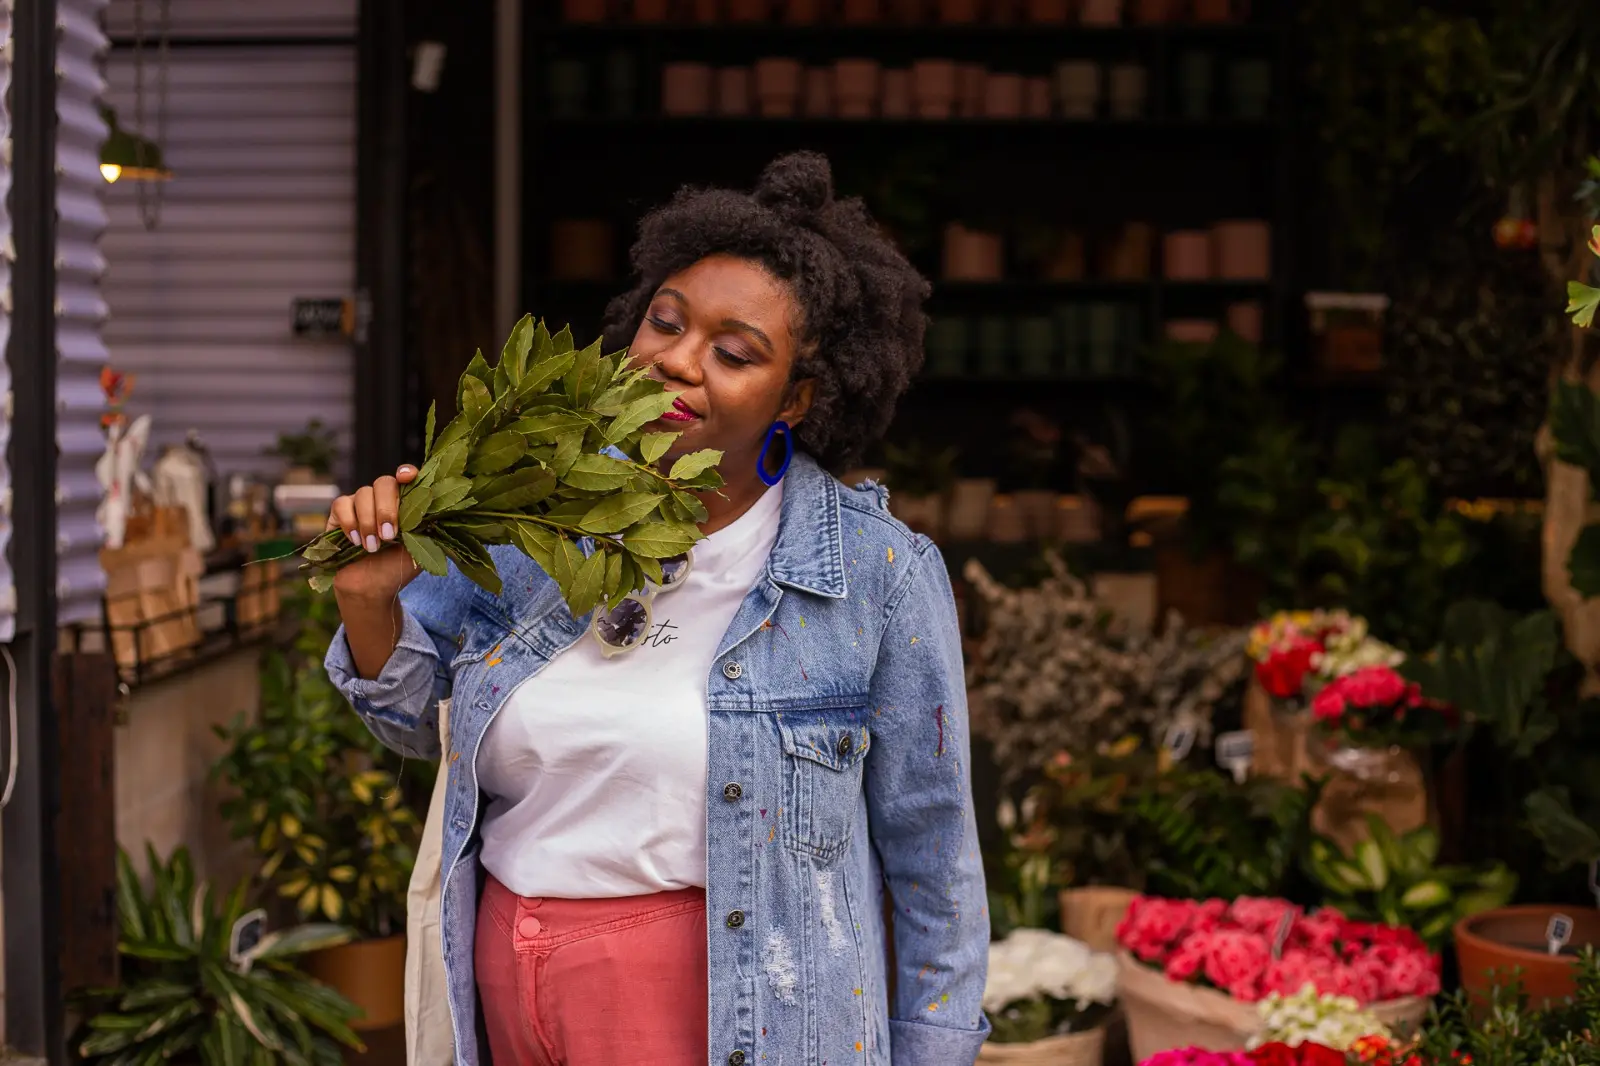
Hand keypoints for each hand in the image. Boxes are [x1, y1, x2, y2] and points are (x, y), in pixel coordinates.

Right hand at [327, 465, 422, 602]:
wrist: (371, 588)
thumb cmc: (397, 568)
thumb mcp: (419, 551)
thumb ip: (426, 530)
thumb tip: (437, 513)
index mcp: (405, 504)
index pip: (407, 478)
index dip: (407, 473)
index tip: (407, 477)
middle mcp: (383, 499)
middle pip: (384, 483)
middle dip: (386, 509)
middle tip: (389, 535)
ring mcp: (361, 503)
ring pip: (363, 494)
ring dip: (368, 522)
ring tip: (372, 547)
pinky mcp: (340, 513)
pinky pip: (341, 504)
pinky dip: (349, 522)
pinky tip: (355, 541)